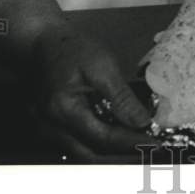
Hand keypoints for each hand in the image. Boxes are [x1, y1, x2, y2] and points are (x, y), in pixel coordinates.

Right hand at [30, 29, 156, 159]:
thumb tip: (141, 121)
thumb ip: (121, 97)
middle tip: (144, 145)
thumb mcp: (102, 66)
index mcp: (62, 110)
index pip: (101, 137)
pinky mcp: (49, 127)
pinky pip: (74, 143)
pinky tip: (114, 132)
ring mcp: (46, 128)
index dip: (129, 142)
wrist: (43, 41)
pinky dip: (95, 141)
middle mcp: (49, 126)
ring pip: (81, 151)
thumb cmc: (71, 48)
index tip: (150, 143)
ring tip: (133, 139)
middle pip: (89, 153)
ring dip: (107, 150)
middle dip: (119, 153)